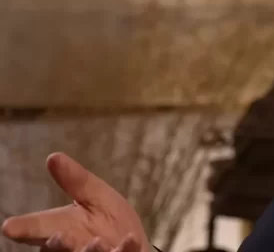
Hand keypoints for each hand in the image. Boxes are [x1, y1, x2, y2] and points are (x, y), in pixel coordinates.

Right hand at [1, 153, 151, 251]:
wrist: (134, 245)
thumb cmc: (108, 221)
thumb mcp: (95, 197)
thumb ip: (76, 182)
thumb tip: (53, 157)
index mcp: (61, 230)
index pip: (38, 229)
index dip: (24, 229)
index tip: (9, 227)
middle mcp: (71, 249)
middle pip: (58, 249)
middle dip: (57, 245)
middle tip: (57, 236)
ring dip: (88, 251)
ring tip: (95, 242)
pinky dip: (125, 249)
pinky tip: (130, 239)